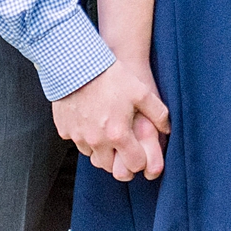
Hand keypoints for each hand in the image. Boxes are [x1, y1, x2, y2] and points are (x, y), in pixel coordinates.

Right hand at [51, 62, 169, 180]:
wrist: (76, 63)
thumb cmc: (111, 77)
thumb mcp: (141, 92)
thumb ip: (158, 113)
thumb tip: (166, 129)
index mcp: (118, 135)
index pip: (134, 165)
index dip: (140, 160)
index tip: (139, 151)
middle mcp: (96, 141)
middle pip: (111, 167)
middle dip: (119, 160)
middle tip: (123, 146)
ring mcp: (78, 136)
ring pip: (92, 155)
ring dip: (100, 149)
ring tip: (106, 131)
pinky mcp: (64, 129)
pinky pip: (76, 141)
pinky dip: (83, 136)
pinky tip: (89, 120)